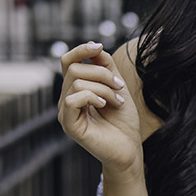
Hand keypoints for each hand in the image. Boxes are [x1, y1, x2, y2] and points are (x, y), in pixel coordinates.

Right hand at [57, 41, 142, 173]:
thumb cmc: (124, 121)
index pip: (68, 62)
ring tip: (117, 101)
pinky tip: (104, 105)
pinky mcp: (69, 125)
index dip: (81, 50)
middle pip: (75, 70)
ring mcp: (66, 113)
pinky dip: (92, 97)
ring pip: (76, 82)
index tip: (99, 46)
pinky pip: (71, 100)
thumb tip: (95, 47)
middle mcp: (67, 100)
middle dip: (102, 74)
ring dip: (103, 88)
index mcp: (76, 90)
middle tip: (119, 88)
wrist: (130, 149)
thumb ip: (105, 66)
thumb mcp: (117, 86)